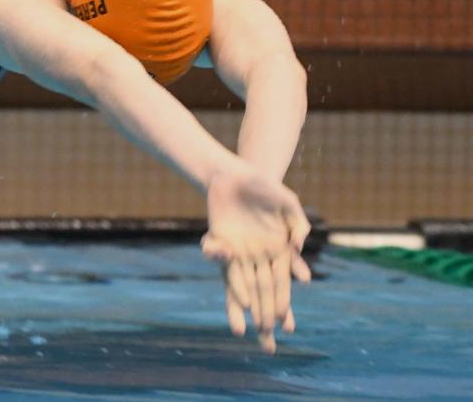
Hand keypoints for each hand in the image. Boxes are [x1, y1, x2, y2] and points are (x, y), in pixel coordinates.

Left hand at [201, 167, 311, 353]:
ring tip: (241, 331)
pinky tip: (236, 297)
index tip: (287, 328)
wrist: (235, 173)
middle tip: (266, 347)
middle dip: (264, 318)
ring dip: (240, 307)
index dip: (283, 305)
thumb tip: (299, 246)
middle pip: (261, 292)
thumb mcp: (287, 202)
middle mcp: (257, 256)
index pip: (281, 284)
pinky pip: (224, 264)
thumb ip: (298, 223)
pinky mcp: (220, 240)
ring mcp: (238, 250)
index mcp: (277, 250)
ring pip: (240, 285)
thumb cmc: (264, 187)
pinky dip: (230, 281)